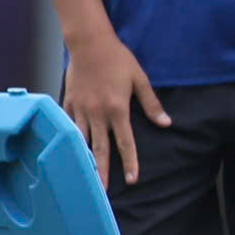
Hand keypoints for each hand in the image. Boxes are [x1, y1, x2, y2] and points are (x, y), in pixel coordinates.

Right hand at [63, 32, 168, 188]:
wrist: (89, 43)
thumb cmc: (118, 59)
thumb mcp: (140, 80)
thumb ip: (152, 104)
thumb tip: (166, 123)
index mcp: (117, 109)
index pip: (126, 143)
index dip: (130, 162)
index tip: (132, 179)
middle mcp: (97, 113)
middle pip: (100, 149)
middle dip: (102, 171)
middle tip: (102, 192)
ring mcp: (80, 109)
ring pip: (81, 140)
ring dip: (83, 160)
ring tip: (83, 177)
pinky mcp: (69, 103)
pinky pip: (68, 125)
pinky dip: (69, 139)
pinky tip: (68, 152)